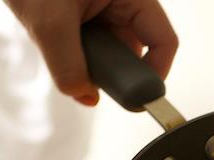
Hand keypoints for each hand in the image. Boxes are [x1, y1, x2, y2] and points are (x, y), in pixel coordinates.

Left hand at [5, 0, 177, 105]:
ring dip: (91, 65)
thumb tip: (85, 96)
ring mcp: (103, 10)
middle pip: (136, 51)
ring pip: (111, 52)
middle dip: (115, 72)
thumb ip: (68, 64)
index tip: (137, 96)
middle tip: (92, 83)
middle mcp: (122, 3)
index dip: (156, 72)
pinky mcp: (83, 17)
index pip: (163, 40)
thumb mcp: (50, 22)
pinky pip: (91, 48)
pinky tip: (57, 48)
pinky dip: (76, 57)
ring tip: (62, 52)